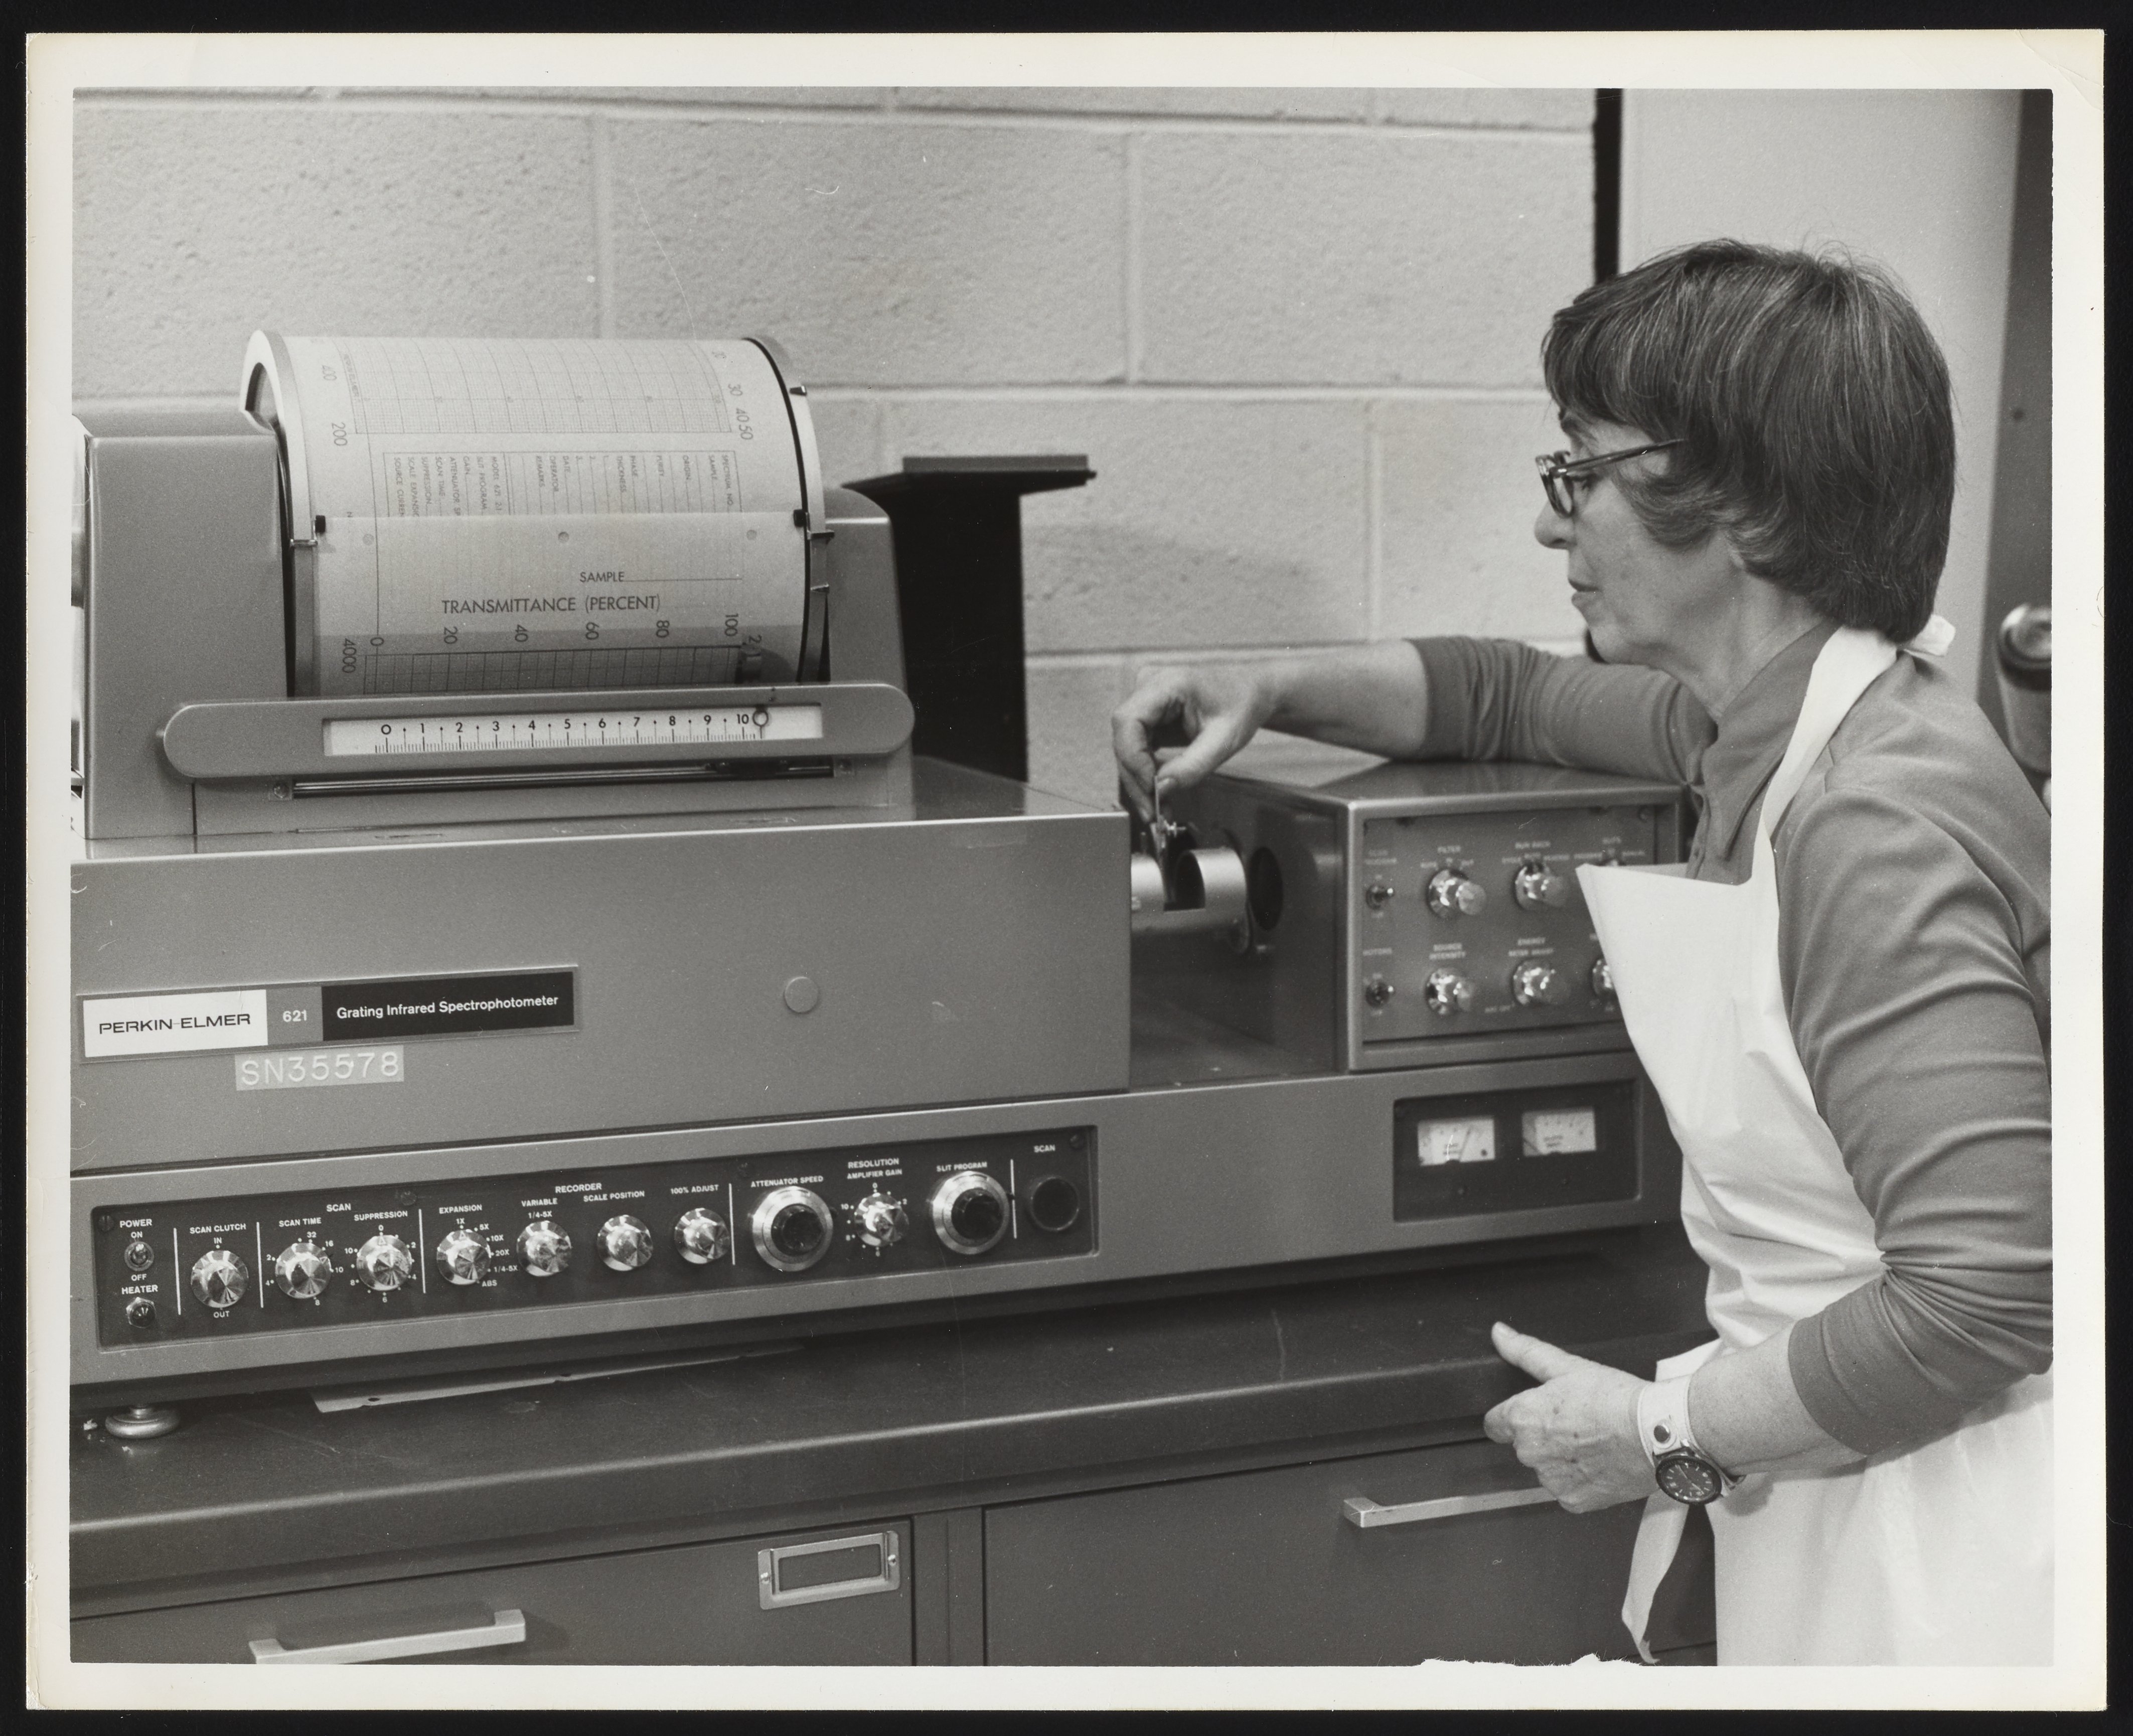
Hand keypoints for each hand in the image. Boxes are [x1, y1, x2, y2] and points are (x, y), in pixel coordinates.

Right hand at [1111, 662, 1275, 823]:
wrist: (1249, 693)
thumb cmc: (1241, 707)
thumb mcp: (1224, 741)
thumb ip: (1192, 766)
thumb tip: (1159, 790)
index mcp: (1166, 683)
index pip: (1128, 720)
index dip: (1133, 757)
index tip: (1151, 786)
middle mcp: (1148, 686)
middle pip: (1123, 737)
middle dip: (1135, 777)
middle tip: (1151, 811)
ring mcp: (1145, 700)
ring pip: (1126, 746)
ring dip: (1138, 780)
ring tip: (1157, 808)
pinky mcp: (1148, 716)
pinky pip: (1137, 747)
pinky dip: (1145, 772)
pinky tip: (1158, 791)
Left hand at [1481, 1322, 1654, 1513]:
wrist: (1658, 1432)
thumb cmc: (1616, 1399)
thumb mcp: (1568, 1366)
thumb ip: (1525, 1351)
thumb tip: (1499, 1333)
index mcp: (1523, 1419)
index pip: (1495, 1424)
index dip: (1510, 1417)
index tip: (1530, 1415)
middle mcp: (1531, 1453)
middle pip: (1525, 1446)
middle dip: (1543, 1435)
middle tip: (1576, 1423)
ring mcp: (1553, 1480)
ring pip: (1548, 1469)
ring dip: (1562, 1459)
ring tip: (1592, 1442)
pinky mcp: (1574, 1501)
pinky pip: (1568, 1490)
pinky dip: (1581, 1480)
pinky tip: (1600, 1463)